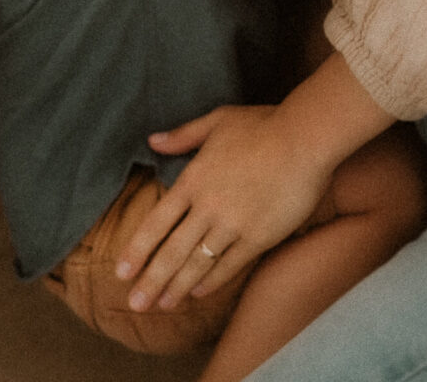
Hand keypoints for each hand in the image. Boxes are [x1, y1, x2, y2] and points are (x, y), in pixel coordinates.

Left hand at [115, 105, 332, 311]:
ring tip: (162, 306)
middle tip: (134, 304)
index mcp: (194, 179)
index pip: (157, 222)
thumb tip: (152, 140)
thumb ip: (183, 135)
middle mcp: (208, 206)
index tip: (121, 272)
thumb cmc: (262, 124)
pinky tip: (199, 293)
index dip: (138, 249)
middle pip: (173, 251)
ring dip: (177, 287)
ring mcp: (233, 224)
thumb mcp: (217, 120)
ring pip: (198, 263)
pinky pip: (230, 265)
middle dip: (151, 280)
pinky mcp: (259, 236)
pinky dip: (212, 281)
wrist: (304, 139)